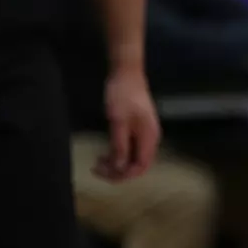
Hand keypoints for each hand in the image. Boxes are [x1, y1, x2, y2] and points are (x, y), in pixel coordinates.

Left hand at [96, 67, 160, 181]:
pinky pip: (130, 149)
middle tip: (97, 169)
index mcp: (149, 137)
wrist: (127, 73)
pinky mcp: (137, 129)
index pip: (141, 166)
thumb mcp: (118, 121)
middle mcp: (150, 138)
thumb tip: (119, 167)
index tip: (104, 173)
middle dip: (118, 171)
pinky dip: (117, 154)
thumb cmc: (122, 95)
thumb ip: (120, 145)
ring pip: (133, 158)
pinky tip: (105, 153)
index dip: (123, 175)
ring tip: (98, 162)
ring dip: (116, 164)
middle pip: (138, 164)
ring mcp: (144, 133)